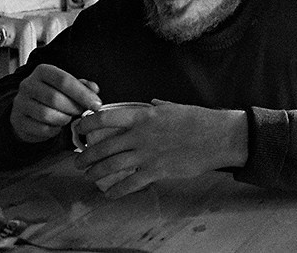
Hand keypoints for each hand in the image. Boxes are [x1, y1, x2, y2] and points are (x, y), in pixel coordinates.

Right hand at [10, 64, 101, 142]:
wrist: (29, 111)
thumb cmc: (54, 96)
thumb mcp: (69, 87)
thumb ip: (83, 86)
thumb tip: (94, 89)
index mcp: (43, 71)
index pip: (64, 80)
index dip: (83, 94)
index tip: (97, 104)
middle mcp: (28, 84)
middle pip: (55, 98)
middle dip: (74, 108)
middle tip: (81, 112)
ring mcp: (20, 103)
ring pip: (46, 114)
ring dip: (63, 119)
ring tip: (68, 118)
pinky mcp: (17, 120)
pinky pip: (40, 128)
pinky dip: (54, 130)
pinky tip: (57, 126)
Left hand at [73, 100, 247, 197]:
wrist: (218, 137)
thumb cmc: (199, 120)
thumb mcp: (176, 108)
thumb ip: (160, 107)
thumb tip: (154, 103)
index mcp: (144, 115)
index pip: (106, 118)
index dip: (88, 123)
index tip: (80, 128)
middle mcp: (140, 135)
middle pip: (103, 146)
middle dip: (86, 155)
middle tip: (79, 161)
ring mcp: (147, 154)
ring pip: (111, 166)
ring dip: (95, 172)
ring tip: (88, 176)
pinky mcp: (156, 171)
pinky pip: (129, 184)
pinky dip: (115, 191)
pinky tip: (108, 193)